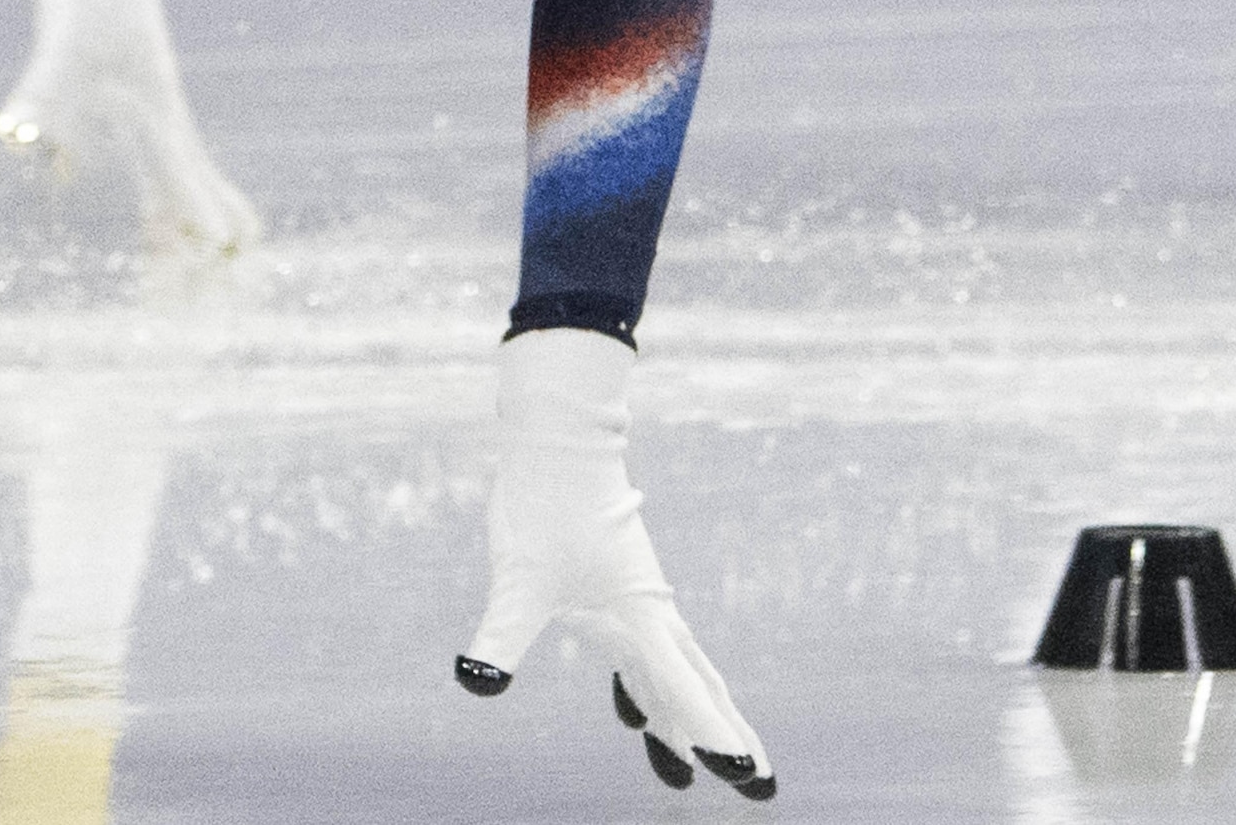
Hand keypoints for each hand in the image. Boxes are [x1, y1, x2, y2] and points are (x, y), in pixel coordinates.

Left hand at [455, 328, 775, 796]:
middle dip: (724, 738)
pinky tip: (631, 714)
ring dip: (686, 720)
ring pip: (674, 675)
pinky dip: (645, 690)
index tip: (743, 777)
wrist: (560, 446)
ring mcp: (638, 605)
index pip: (683, 692)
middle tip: (760, 791)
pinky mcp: (618, 592)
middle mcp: (650, 618)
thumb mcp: (517, 580)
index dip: (710, 735)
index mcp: (639, 621)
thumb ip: (501, 636)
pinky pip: (642, 656)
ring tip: (695, 768)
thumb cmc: (544, 508)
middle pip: (698, 690)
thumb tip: (475, 682)